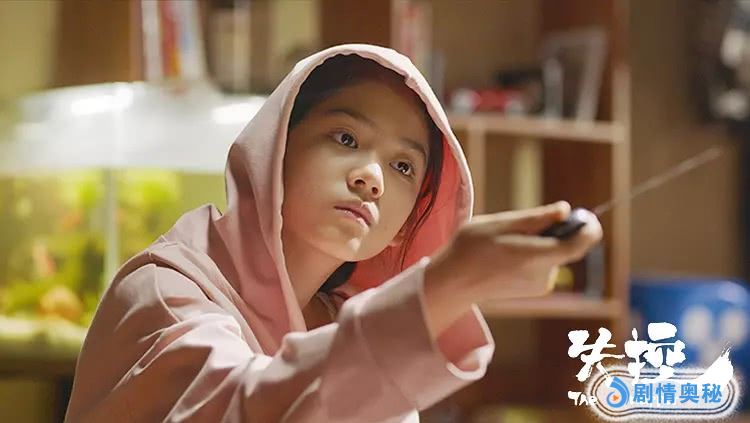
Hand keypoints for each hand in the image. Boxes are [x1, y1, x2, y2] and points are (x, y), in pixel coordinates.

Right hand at [422, 201, 602, 336]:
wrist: (453, 282)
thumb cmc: (470, 249)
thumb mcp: (500, 225)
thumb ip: (535, 219)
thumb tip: (565, 210)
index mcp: (536, 256)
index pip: (579, 245)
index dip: (588, 228)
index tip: (584, 216)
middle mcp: (542, 275)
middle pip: (565, 246)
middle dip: (553, 231)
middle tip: (523, 224)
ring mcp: (538, 285)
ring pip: (553, 254)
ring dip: (540, 243)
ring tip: (507, 242)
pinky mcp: (533, 289)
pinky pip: (544, 264)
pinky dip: (534, 254)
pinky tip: (507, 255)